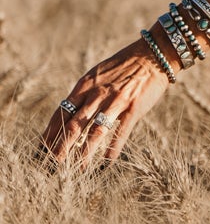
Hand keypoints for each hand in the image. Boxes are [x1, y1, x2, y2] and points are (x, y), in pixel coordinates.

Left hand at [40, 40, 172, 170]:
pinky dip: (113, 147)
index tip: (43, 148)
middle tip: (54, 164)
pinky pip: (121, 132)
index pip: (61, 112)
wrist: (153, 55)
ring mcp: (116, 101)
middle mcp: (97, 94)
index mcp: (85, 85)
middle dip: (62, 146)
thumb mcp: (97, 75)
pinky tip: (107, 161)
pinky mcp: (134, 108)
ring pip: (95, 131)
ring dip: (85, 152)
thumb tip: (68, 112)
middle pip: (74, 124)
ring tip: (78, 169)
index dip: (51, 132)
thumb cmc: (123, 66)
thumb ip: (84, 94)